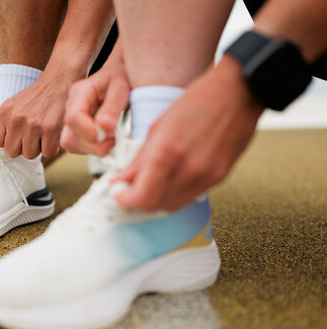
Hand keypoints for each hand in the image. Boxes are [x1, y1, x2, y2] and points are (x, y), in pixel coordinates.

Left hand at [0, 71, 72, 158]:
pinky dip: (52, 148)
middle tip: (30, 136)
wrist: (58, 83)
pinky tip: (52, 136)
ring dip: (37, 148)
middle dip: (21, 147)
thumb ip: (2, 124)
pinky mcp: (50, 130)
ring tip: (42, 134)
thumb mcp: (12, 105)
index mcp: (4, 113)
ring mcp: (33, 126)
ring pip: (29, 154)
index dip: (5, 143)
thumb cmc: (36, 97)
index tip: (14, 138)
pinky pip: (47, 153)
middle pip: (11, 152)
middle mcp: (16, 119)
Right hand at [60, 64, 129, 155]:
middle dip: (94, 144)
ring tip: (111, 136)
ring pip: (71, 145)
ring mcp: (69, 120)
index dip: (89, 132)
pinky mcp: (73, 131)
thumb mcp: (121, 88)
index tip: (109, 134)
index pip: (73, 118)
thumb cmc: (120, 80)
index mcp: (80, 92)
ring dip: (94, 148)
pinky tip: (104, 137)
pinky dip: (93, 148)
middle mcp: (69, 107)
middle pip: (69, 138)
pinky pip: (76, 148)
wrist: (116, 78)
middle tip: (114, 136)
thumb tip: (104, 127)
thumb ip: (113, 107)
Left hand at [114, 56, 264, 211]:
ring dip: (155, 200)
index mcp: (167, 151)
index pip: (141, 196)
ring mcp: (206, 176)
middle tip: (129, 190)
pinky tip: (169, 179)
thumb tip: (121, 179)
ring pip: (172, 206)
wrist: (239, 93)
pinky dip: (174, 193)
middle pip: (155, 206)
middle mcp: (188, 168)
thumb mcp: (158, 126)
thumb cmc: (198, 101)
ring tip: (148, 184)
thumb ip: (139, 159)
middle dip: (137, 202)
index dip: (124, 199)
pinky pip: (190, 196)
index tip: (118, 192)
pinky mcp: (220, 177)